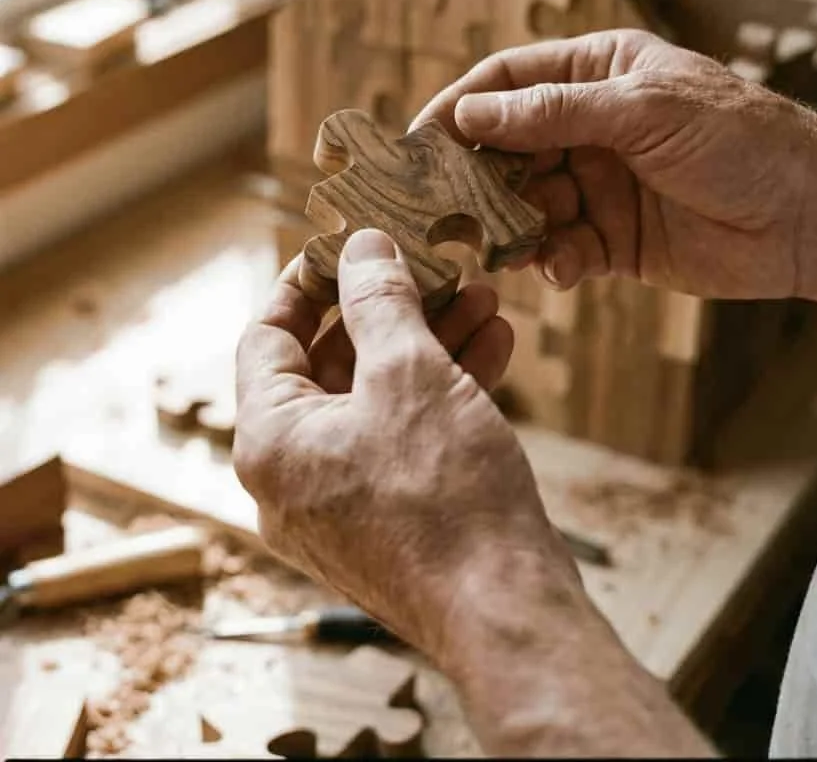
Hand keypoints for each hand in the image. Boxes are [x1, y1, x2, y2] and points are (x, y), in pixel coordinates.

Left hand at [233, 229, 578, 660]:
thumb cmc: (446, 495)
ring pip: (378, 399)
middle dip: (389, 309)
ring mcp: (343, 502)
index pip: (268, 337)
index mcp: (271, 439)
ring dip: (429, 343)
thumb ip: (380, 300)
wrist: (507, 612)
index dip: (308, 281)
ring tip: (481, 297)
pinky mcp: (392, 519)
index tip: (347, 244)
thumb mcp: (410, 373)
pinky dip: (443, 391)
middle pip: (331, 364)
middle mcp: (294, 475)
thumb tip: (362, 247)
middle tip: (431, 266)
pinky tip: (495, 347)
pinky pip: (405, 437)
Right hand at [412, 29, 816, 301]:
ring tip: (499, 246)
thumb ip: (555, 112)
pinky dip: (553, 260)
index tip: (419, 140)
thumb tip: (470, 112)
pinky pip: (563, 249)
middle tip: (442, 207)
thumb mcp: (642, 109)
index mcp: (599, 73)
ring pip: (529, 204)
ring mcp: (601, 185)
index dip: (461, 105)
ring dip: (511, 225)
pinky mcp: (615, 240)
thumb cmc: (737, 138)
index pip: (509, 80)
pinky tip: (558, 269)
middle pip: (509, 146)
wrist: (806, 213)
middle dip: (477, 176)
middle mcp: (593, 126)